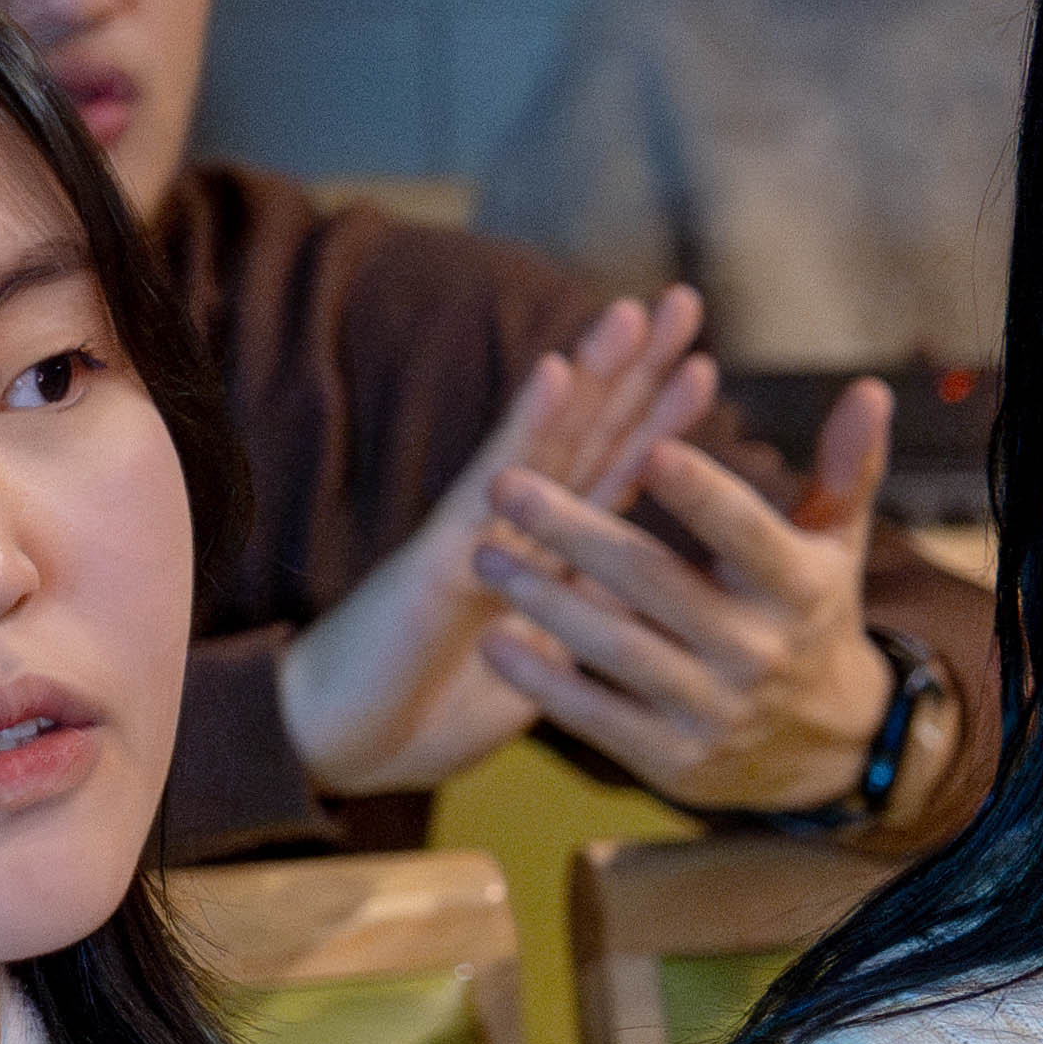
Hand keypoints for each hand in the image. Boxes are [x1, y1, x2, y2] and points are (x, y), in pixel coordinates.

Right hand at [279, 289, 714, 798]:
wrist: (340, 744)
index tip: (702, 360)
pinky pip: (494, 484)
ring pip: (549, 442)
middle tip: (685, 299)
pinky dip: (528, 427)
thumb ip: (587, 621)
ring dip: (593, 374)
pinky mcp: (446, 556)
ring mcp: (479, 532)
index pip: (609, 471)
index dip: (654, 418)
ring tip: (632, 313)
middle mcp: (512, 527)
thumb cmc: (433, 703)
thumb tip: (653, 602)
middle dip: (635, 368)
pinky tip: (556, 372)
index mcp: (541, 554)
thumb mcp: (542, 665)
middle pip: (586, 435)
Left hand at [477, 374, 910, 815]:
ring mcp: (714, 710)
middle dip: (576, 533)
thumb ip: (846, 467)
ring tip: (482, 555)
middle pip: (656, 583)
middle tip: (507, 486)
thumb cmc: (810, 616)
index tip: (650, 446)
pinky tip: (495, 639)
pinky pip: (598, 718)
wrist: (827, 747)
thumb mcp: (837, 545)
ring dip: (544, 601)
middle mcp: (757, 650)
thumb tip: (869, 390)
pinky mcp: (674, 759)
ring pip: (617, 649)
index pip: (746, 533)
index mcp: (796, 587)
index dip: (702, 494)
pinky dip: (544, 681)